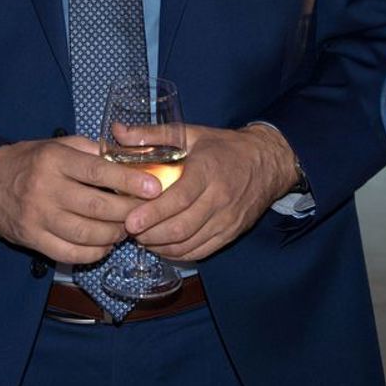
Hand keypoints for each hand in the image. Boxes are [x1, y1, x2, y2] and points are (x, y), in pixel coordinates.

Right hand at [0, 136, 161, 264]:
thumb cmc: (29, 161)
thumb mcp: (56, 145)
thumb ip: (90, 151)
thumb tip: (127, 159)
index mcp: (55, 160)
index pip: (99, 172)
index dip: (130, 181)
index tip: (154, 187)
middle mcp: (46, 189)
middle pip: (97, 208)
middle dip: (129, 213)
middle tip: (146, 213)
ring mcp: (38, 217)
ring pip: (87, 235)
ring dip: (114, 235)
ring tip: (125, 228)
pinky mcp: (32, 239)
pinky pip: (70, 254)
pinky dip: (94, 253)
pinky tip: (104, 244)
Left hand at [123, 123, 298, 261]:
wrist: (268, 162)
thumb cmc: (225, 147)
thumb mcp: (191, 133)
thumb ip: (152, 134)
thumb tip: (117, 132)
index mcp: (208, 170)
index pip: (179, 198)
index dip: (153, 213)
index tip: (130, 221)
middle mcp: (220, 198)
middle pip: (182, 227)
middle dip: (151, 234)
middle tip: (129, 230)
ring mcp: (227, 219)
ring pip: (190, 243)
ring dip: (161, 246)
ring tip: (142, 238)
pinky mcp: (231, 233)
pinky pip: (201, 251)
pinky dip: (178, 253)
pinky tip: (162, 246)